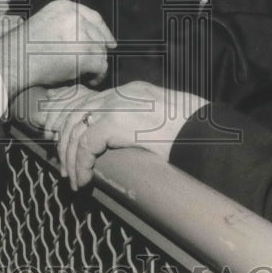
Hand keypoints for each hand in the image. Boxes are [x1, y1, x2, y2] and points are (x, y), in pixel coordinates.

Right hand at [0, 0, 115, 97]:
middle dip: (99, 51)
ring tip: (89, 75)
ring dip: (96, 64)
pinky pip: (100, 65)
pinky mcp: (84, 52)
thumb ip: (67, 24)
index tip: (109, 43)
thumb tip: (90, 37)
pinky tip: (90, 80)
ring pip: (101, 51)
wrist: (14, 61)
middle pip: (98, 35)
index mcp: (65, 6)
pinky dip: (97, 75)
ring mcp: (81, 33)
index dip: (104, 31)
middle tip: (95, 64)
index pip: (93, 16)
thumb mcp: (46, 23)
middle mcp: (75, 16)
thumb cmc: (25, 48)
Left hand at [38, 81, 206, 190]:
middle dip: (66, 144)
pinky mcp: (115, 120)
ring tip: (76, 180)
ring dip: (71, 159)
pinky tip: (84, 180)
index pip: (89, 105)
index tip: (73, 154)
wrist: (205, 131)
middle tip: (67, 169)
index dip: (75, 130)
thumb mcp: (160, 123)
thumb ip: (138, 126)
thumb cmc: (190, 133)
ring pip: (75, 129)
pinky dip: (80, 164)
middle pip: (75, 114)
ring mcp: (115, 104)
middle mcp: (118, 94)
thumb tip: (122, 148)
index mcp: (129, 92)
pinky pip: (85, 144)